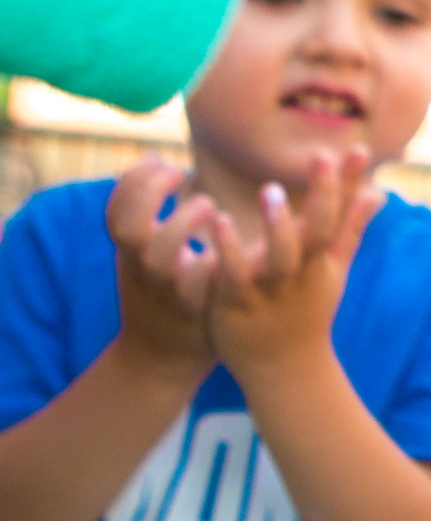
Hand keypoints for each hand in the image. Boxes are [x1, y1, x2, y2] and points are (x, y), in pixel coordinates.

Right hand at [105, 157, 220, 368]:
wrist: (160, 359)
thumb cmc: (161, 292)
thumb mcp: (143, 252)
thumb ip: (146, 213)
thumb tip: (151, 160)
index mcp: (130, 252)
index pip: (116, 209)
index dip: (132, 181)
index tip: (160, 161)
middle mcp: (142, 269)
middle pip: (130, 227)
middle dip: (151, 194)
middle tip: (182, 175)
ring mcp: (166, 291)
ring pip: (160, 256)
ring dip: (182, 224)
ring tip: (210, 205)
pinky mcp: (193, 312)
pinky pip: (196, 287)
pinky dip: (207, 264)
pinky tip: (224, 247)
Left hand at [200, 150, 382, 383]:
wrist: (284, 372)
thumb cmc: (306, 313)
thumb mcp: (332, 270)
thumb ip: (351, 229)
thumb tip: (376, 192)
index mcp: (323, 260)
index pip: (340, 215)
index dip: (347, 183)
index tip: (357, 148)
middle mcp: (302, 271)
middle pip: (317, 231)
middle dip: (323, 195)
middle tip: (320, 156)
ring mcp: (272, 288)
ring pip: (281, 255)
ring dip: (278, 224)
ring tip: (271, 191)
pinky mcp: (238, 303)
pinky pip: (235, 274)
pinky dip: (229, 249)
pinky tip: (218, 221)